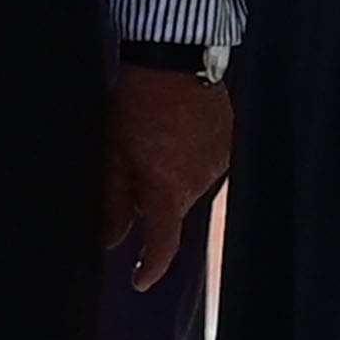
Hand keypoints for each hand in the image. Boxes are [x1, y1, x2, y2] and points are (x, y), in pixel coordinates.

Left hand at [104, 65, 232, 288]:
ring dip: (171, 175)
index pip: (163, 245)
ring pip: (188, 186)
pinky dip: (188, 157)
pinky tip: (175, 130)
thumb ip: (113, 202)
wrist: (175, 58)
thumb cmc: (136, 104)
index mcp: (167, 191)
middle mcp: (199, 184)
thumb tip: (110, 239)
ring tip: (156, 138)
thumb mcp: (113, 154)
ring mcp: (218, 164)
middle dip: (153, 198)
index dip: (150, 267)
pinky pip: (205, 164)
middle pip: (172, 209)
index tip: (139, 280)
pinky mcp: (229, 144)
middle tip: (134, 165)